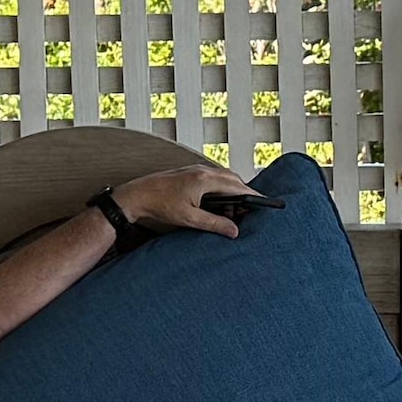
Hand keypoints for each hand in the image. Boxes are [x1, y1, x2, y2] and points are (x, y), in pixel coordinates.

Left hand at [116, 164, 256, 239]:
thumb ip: (214, 223)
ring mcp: (195, 170)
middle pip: (233, 179)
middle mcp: (202, 170)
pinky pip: (213, 179)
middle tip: (251, 211)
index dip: (252, 195)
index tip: (264, 203)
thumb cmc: (160, 205)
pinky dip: (221, 190)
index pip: (237, 185)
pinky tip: (218, 203)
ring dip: (232, 192)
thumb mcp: (189, 218)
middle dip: (244, 194)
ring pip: (223, 178)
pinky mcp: (190, 174)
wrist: (137, 196)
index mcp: (205, 179)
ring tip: (234, 211)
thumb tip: (234, 230)